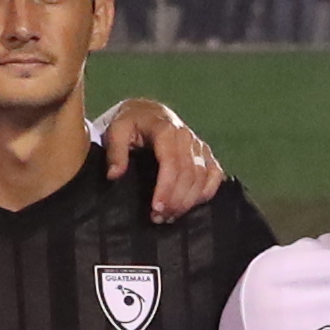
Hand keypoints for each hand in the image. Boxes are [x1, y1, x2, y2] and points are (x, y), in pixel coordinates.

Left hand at [93, 96, 226, 217]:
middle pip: (189, 174)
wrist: (148, 111)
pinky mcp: (205, 153)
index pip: (171, 163)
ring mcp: (198, 145)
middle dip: (176, 200)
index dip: (166, 188)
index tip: (156, 208)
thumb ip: (115, 152)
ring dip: (189, 201)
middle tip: (159, 218)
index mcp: (165, 130)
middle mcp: (186, 136)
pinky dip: (208, 191)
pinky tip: (193, 205)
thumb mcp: (116, 131)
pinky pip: (215, 174)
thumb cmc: (131, 123)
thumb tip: (114, 175)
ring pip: (202, 176)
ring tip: (170, 216)